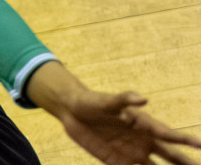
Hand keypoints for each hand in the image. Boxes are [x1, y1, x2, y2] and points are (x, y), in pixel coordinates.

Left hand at [57, 90, 200, 164]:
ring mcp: (132, 153)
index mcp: (144, 125)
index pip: (169, 135)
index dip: (186, 140)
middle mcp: (143, 141)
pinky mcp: (117, 162)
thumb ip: (124, 100)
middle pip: (171, 156)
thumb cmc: (92, 102)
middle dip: (186, 163)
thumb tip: (143, 98)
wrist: (72, 111)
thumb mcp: (106, 101)